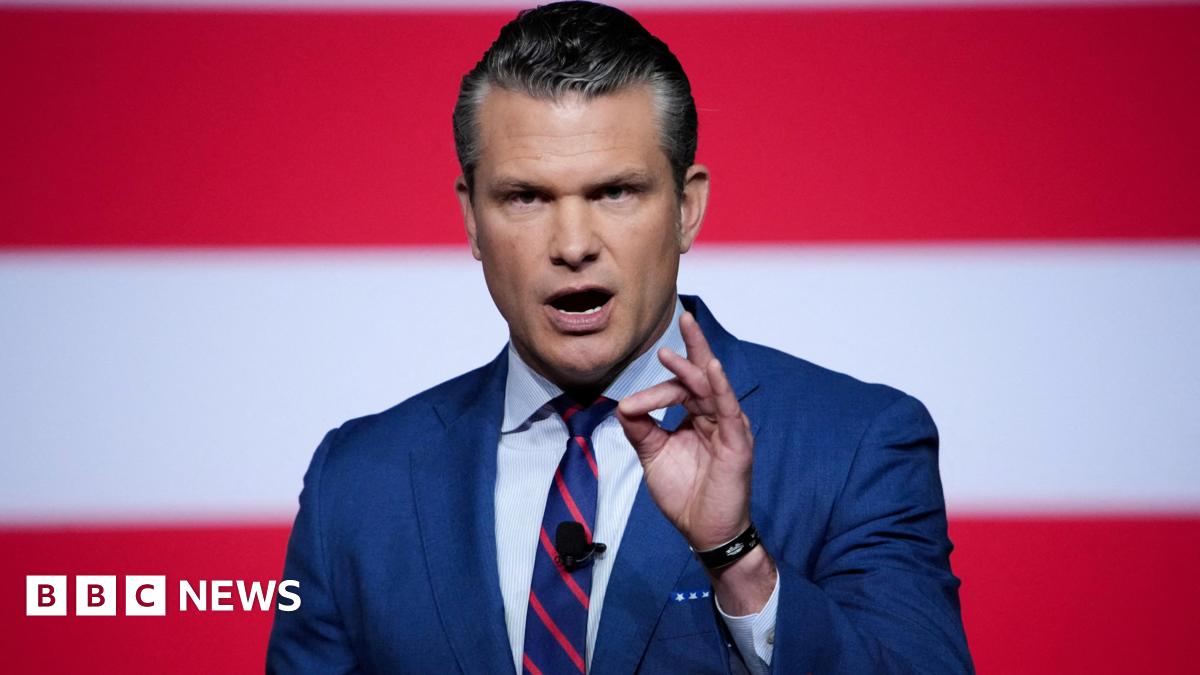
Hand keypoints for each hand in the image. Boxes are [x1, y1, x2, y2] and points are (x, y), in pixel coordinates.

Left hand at [614, 310, 754, 550]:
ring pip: (713, 387)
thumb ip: (640, 428)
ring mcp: (730, 428)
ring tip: (684, 337)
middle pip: (703, 375)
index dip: (656, 390)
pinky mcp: (738, 443)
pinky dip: (720, 387)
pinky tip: (711, 368)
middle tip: (684, 317)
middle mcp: (717, 417)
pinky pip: (729, 409)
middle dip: (693, 345)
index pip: (680, 389)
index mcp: (699, 418)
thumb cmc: (685, 494)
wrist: (704, 531)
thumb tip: (623, 404)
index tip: (632, 405)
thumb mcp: (654, 455)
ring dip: (697, 363)